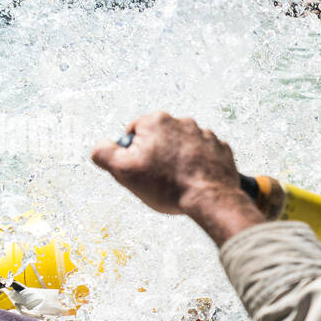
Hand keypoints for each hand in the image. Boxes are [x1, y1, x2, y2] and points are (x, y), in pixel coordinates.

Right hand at [91, 112, 265, 242]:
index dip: (133, 153)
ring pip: (183, 146)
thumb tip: (99, 146)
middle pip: (160, 138)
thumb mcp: (124, 171)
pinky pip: (204, 154)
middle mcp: (183, 121)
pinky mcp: (221, 149)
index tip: (140, 170)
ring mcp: (205, 134)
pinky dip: (199, 164)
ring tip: (179, 180)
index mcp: (156, 121)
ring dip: (180, 159)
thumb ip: (104, 153)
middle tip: (159, 178)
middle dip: (157, 155)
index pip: (134, 133)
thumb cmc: (167, 186)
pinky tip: (196, 180)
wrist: (210, 199)